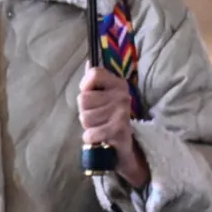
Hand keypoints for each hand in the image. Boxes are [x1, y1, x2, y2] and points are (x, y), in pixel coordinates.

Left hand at [78, 67, 149, 187]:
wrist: (128, 149)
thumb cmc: (111, 120)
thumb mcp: (105, 98)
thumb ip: (95, 81)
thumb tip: (88, 62)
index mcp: (118, 84)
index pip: (94, 73)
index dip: (86, 86)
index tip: (91, 95)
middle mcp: (122, 95)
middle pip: (83, 99)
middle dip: (85, 112)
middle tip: (98, 118)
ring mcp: (122, 112)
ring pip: (85, 117)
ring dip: (89, 127)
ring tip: (100, 128)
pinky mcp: (119, 129)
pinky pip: (91, 132)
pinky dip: (91, 138)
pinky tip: (99, 138)